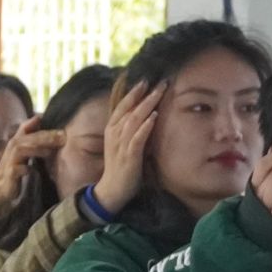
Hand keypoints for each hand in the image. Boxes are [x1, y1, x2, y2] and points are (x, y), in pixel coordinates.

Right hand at [0, 115, 62, 210]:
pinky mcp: (9, 174)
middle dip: (44, 137)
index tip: (61, 131)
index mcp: (17, 142)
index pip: (29, 130)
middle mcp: (13, 149)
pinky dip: (24, 168)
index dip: (43, 129)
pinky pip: (16, 169)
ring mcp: (10, 161)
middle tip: (61, 138)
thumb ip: (29, 135)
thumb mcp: (22, 149)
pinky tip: (31, 169)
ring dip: (35, 150)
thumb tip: (38, 117)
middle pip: (27, 139)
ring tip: (49, 152)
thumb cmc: (13, 166)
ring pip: (21, 150)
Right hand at [92, 81, 162, 213]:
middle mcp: (114, 134)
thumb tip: (144, 116)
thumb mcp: (122, 144)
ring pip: (133, 120)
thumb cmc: (120, 167)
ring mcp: (121, 145)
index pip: (122, 106)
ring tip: (160, 93)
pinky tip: (154, 116)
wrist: (111, 190)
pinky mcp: (129, 157)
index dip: (133, 93)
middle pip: (130, 109)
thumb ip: (129, 130)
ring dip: (147, 105)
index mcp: (111, 130)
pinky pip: (137, 138)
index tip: (146, 80)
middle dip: (145, 94)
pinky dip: (146, 126)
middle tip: (161, 82)